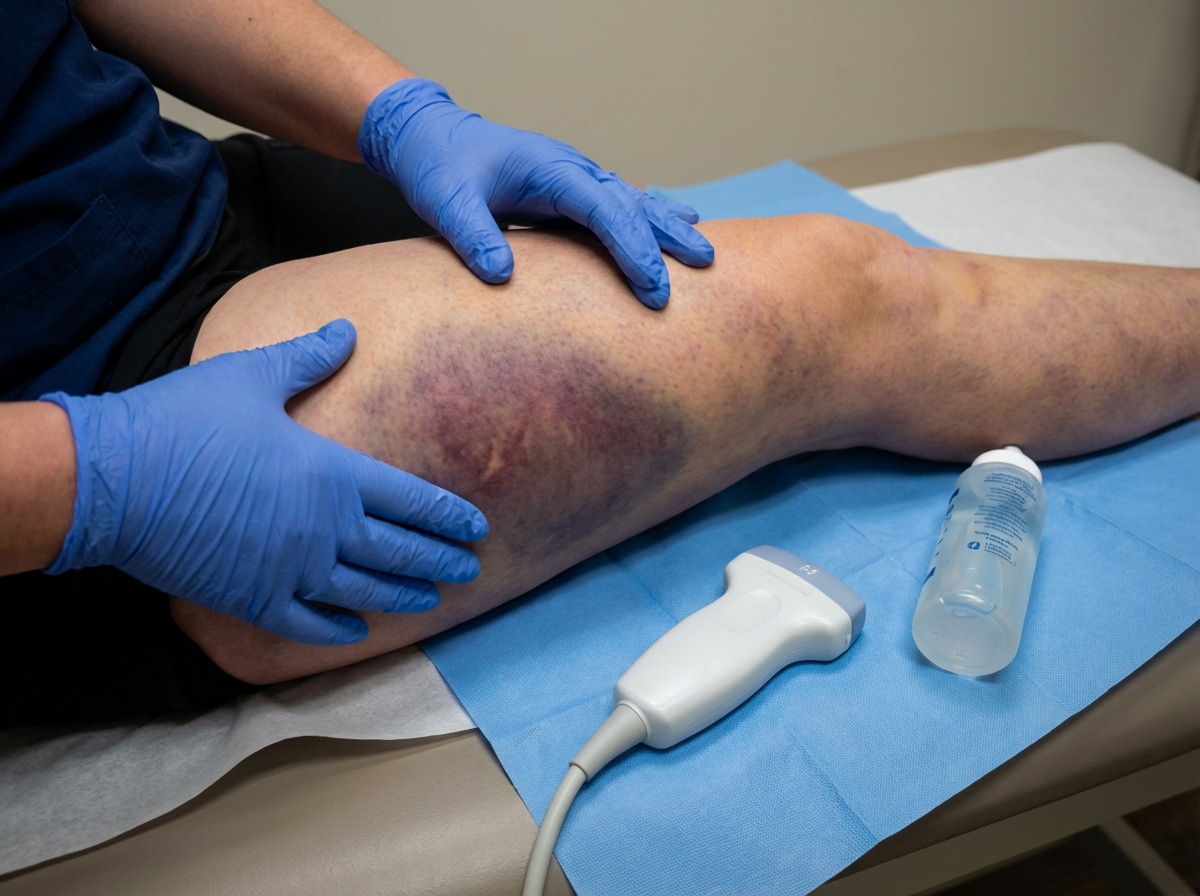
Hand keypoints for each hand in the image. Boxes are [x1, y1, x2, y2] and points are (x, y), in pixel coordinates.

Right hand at [41, 320, 486, 645]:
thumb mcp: (252, 375)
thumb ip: (309, 356)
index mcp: (331, 472)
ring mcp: (289, 569)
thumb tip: (347, 329)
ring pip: (364, 591)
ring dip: (403, 595)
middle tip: (470, 569)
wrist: (110, 478)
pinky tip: (359, 632)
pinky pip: (307, 623)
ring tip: (432, 599)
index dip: (448, 515)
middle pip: (399, 550)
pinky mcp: (250, 598)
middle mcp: (322, 527)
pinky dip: (337, 630)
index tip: (477, 528)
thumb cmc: (184, 419)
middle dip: (440, 560)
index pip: (411, 499)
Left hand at [358, 78, 713, 308]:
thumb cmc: (439, 167)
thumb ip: (472, 236)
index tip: (652, 285)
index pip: (602, 209)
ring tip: (705, 250)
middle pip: (630, 203)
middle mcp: (570, 169)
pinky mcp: (568, 191)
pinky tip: (677, 223)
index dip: (630, 247)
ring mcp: (573, 177)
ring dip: (668, 225)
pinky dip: (648, 216)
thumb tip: (501, 275)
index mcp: (548, 168)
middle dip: (665, 237)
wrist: (429, 137)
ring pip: (632, 201)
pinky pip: (618, 204)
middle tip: (703, 265)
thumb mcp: (446, 202)